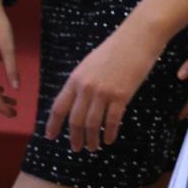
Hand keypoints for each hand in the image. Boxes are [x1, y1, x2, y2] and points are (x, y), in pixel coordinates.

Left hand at [46, 16, 162, 151]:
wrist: (136, 39)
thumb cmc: (115, 50)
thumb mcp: (90, 64)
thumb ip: (81, 83)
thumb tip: (76, 104)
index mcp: (75, 79)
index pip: (59, 106)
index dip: (53, 124)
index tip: (50, 136)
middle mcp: (86, 87)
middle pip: (75, 120)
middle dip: (74, 138)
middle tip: (76, 148)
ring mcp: (103, 92)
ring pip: (92, 124)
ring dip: (91, 139)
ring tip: (93, 147)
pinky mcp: (121, 96)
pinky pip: (112, 121)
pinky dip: (109, 133)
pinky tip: (109, 140)